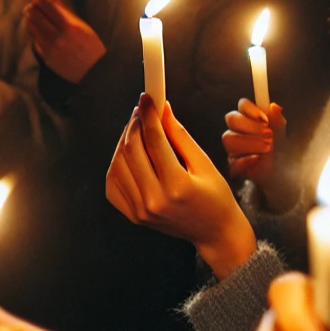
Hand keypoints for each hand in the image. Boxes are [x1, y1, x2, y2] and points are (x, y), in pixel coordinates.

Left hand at [24, 0, 105, 83]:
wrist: (95, 72)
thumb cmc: (91, 46)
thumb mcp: (83, 25)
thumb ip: (66, 8)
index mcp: (71, 27)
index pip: (48, 8)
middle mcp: (59, 38)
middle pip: (37, 17)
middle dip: (33, 7)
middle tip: (33, 3)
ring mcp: (52, 50)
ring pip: (33, 29)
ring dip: (31, 19)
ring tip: (33, 14)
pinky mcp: (47, 59)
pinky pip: (35, 42)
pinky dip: (34, 33)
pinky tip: (37, 30)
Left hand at [106, 94, 256, 279]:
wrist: (214, 232)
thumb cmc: (216, 196)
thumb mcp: (204, 163)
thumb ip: (180, 135)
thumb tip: (163, 109)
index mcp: (177, 186)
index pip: (154, 140)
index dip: (149, 114)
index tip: (148, 98)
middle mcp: (154, 200)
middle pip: (132, 151)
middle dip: (135, 124)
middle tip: (142, 109)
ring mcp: (140, 211)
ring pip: (118, 164)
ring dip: (124, 141)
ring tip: (137, 129)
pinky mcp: (133, 216)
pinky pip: (113, 183)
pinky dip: (117, 163)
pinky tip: (129, 153)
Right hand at [224, 98, 287, 181]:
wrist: (283, 174)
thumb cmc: (281, 150)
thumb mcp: (282, 134)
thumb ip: (277, 120)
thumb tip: (274, 107)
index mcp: (249, 118)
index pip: (242, 105)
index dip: (251, 109)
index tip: (266, 118)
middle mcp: (238, 130)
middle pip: (232, 119)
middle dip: (251, 126)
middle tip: (269, 134)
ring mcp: (234, 148)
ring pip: (230, 139)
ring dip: (250, 143)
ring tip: (268, 148)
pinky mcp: (234, 165)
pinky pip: (233, 162)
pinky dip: (246, 160)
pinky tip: (258, 160)